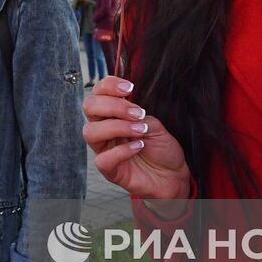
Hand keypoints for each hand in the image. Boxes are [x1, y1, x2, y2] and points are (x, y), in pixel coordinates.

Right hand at [83, 77, 190, 200]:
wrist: (172, 175)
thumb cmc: (162, 148)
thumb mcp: (155, 124)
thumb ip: (138, 114)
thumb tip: (128, 106)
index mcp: (113, 114)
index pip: (98, 93)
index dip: (108, 86)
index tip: (129, 88)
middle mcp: (105, 129)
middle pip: (89, 107)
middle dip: (113, 105)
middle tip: (137, 113)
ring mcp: (105, 149)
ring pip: (90, 131)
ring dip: (117, 127)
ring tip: (140, 130)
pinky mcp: (109, 170)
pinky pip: (102, 159)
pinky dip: (121, 151)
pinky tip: (138, 147)